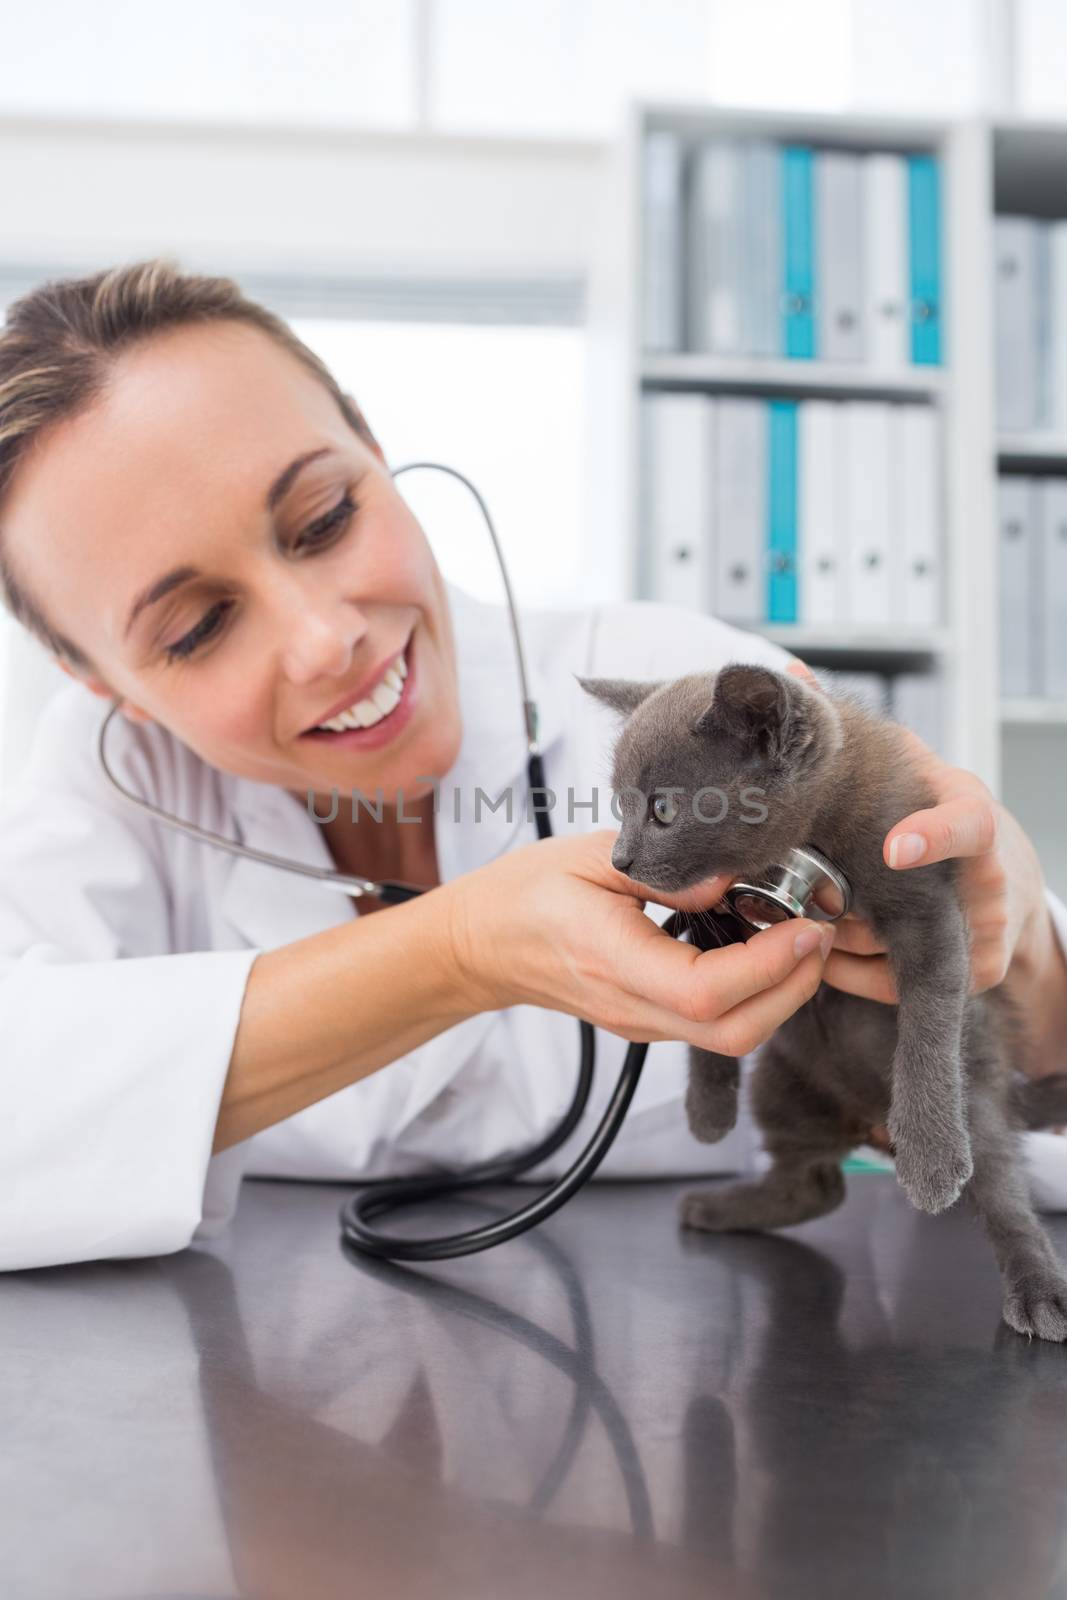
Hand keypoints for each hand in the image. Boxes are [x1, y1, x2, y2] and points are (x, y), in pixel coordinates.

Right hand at [446, 829, 834, 1057]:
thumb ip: (666, 869)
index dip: (768, 965)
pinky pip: (715, 1025)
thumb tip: (734, 879)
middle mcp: (630, 1005)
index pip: (705, 990)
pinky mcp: (648, 1022)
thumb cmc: (529, 891)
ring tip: (799, 938)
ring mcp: (641, 1022)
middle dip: (794, 988)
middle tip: (820, 933)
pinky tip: (762, 949)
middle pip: (734, 1031)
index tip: (805, 924)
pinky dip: (755, 996)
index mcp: (611, 958)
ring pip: (730, 1036)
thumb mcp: (590, 854)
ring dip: (781, 995)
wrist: (482, 943)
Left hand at [785, 660, 1050, 1006]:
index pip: (969, 824)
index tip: (893, 848)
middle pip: (912, 902)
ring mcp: (985, 929)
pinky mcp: (975, 973)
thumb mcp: (909, 765)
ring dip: (837, 937)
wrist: (1001, 885)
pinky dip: (847, 971)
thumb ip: (850, 725)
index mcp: (969, 814)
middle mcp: (986, 876)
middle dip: (849, 906)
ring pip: (890, 945)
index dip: (933, 836)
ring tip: (808, 917)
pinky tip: (821, 953)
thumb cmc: (935, 813)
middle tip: (807, 899)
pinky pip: (890, 982)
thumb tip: (787, 674)